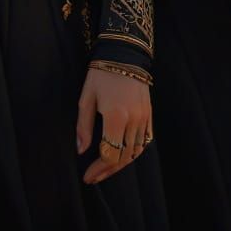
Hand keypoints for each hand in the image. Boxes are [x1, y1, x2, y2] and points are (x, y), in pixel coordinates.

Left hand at [76, 66, 151, 183]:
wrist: (124, 53)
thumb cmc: (101, 73)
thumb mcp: (86, 98)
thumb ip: (83, 126)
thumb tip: (81, 151)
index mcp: (116, 116)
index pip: (109, 154)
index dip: (98, 169)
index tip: (87, 176)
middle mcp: (133, 120)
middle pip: (123, 157)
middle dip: (108, 170)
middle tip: (94, 177)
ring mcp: (144, 118)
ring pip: (136, 152)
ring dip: (121, 164)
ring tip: (106, 169)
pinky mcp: (149, 115)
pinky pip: (145, 142)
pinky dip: (134, 153)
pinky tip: (123, 156)